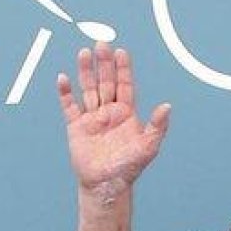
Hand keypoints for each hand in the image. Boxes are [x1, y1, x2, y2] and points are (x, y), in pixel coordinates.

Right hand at [57, 42, 170, 202]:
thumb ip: (157, 126)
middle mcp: (108, 112)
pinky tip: (63, 78)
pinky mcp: (76, 127)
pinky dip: (65, 93)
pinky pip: (69, 106)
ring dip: (85, 72)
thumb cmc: (129, 168)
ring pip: (88, 89)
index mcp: (126, 114)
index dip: (123, 69)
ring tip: (84, 53)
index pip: (124, 85)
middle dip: (104, 64)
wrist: (106, 185)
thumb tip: (167, 106)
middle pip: (105, 82)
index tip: (120, 52)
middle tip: (101, 44)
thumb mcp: (148, 147)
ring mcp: (91, 118)